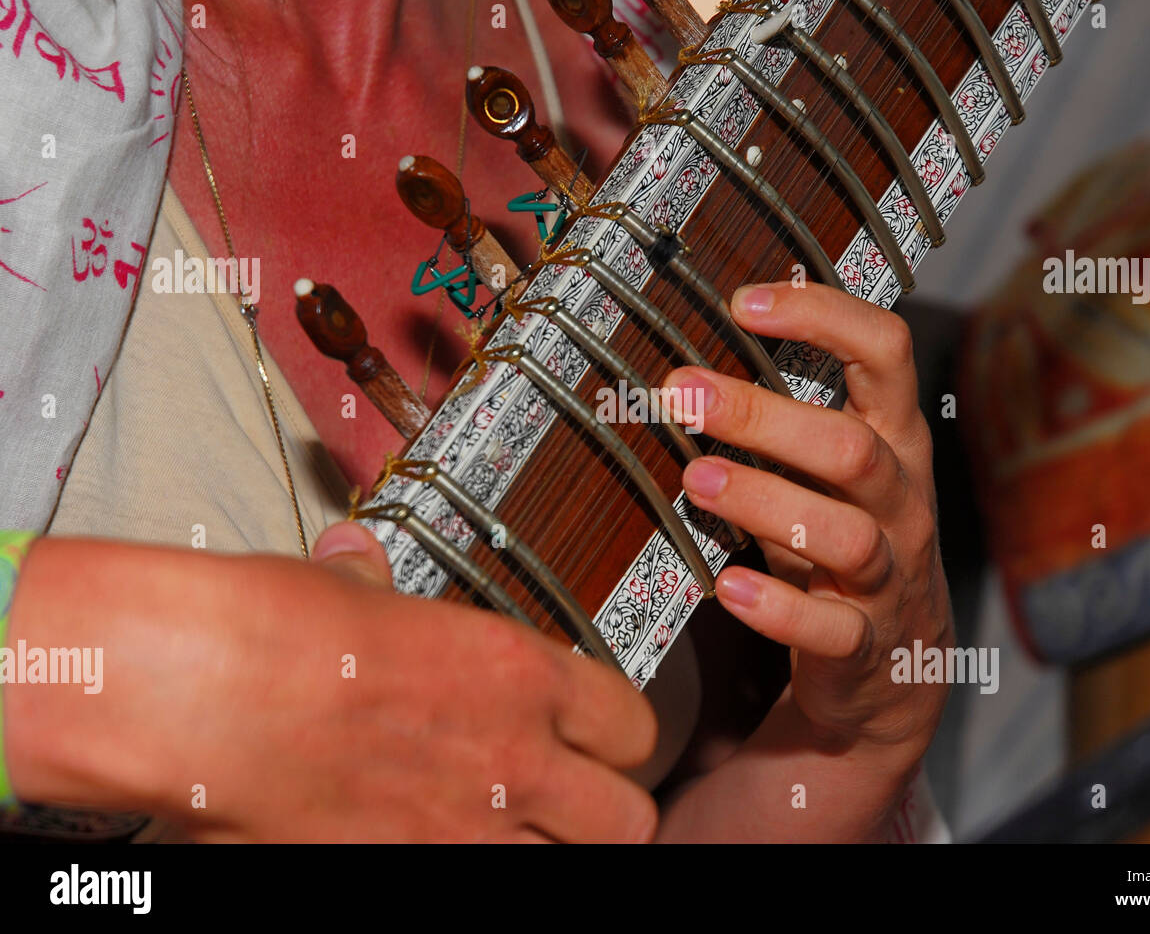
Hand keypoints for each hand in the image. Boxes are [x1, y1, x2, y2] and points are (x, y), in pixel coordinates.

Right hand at [6, 526, 657, 841]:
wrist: (208, 695)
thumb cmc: (276, 633)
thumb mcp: (350, 591)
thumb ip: (378, 592)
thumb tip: (359, 568)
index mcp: (520, 675)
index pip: (631, 725)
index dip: (614, 736)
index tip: (589, 739)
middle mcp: (516, 761)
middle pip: (626, 818)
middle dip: (601, 813)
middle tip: (562, 802)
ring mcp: (468, 834)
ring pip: (565, 868)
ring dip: (540, 849)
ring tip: (499, 831)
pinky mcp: (412, 878)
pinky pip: (477, 890)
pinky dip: (465, 872)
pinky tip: (424, 846)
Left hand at [664, 282, 953, 754]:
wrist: (896, 662)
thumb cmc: (845, 537)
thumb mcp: (829, 469)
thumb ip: (786, 414)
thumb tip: (704, 343)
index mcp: (895, 438)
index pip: (886, 353)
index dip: (824, 317)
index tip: (743, 302)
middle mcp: (902, 500)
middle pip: (850, 448)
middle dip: (764, 416)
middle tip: (682, 393)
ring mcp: (890, 575)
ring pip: (846, 535)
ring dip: (764, 502)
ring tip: (694, 481)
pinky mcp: (864, 644)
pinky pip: (833, 630)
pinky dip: (779, 610)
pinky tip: (727, 587)